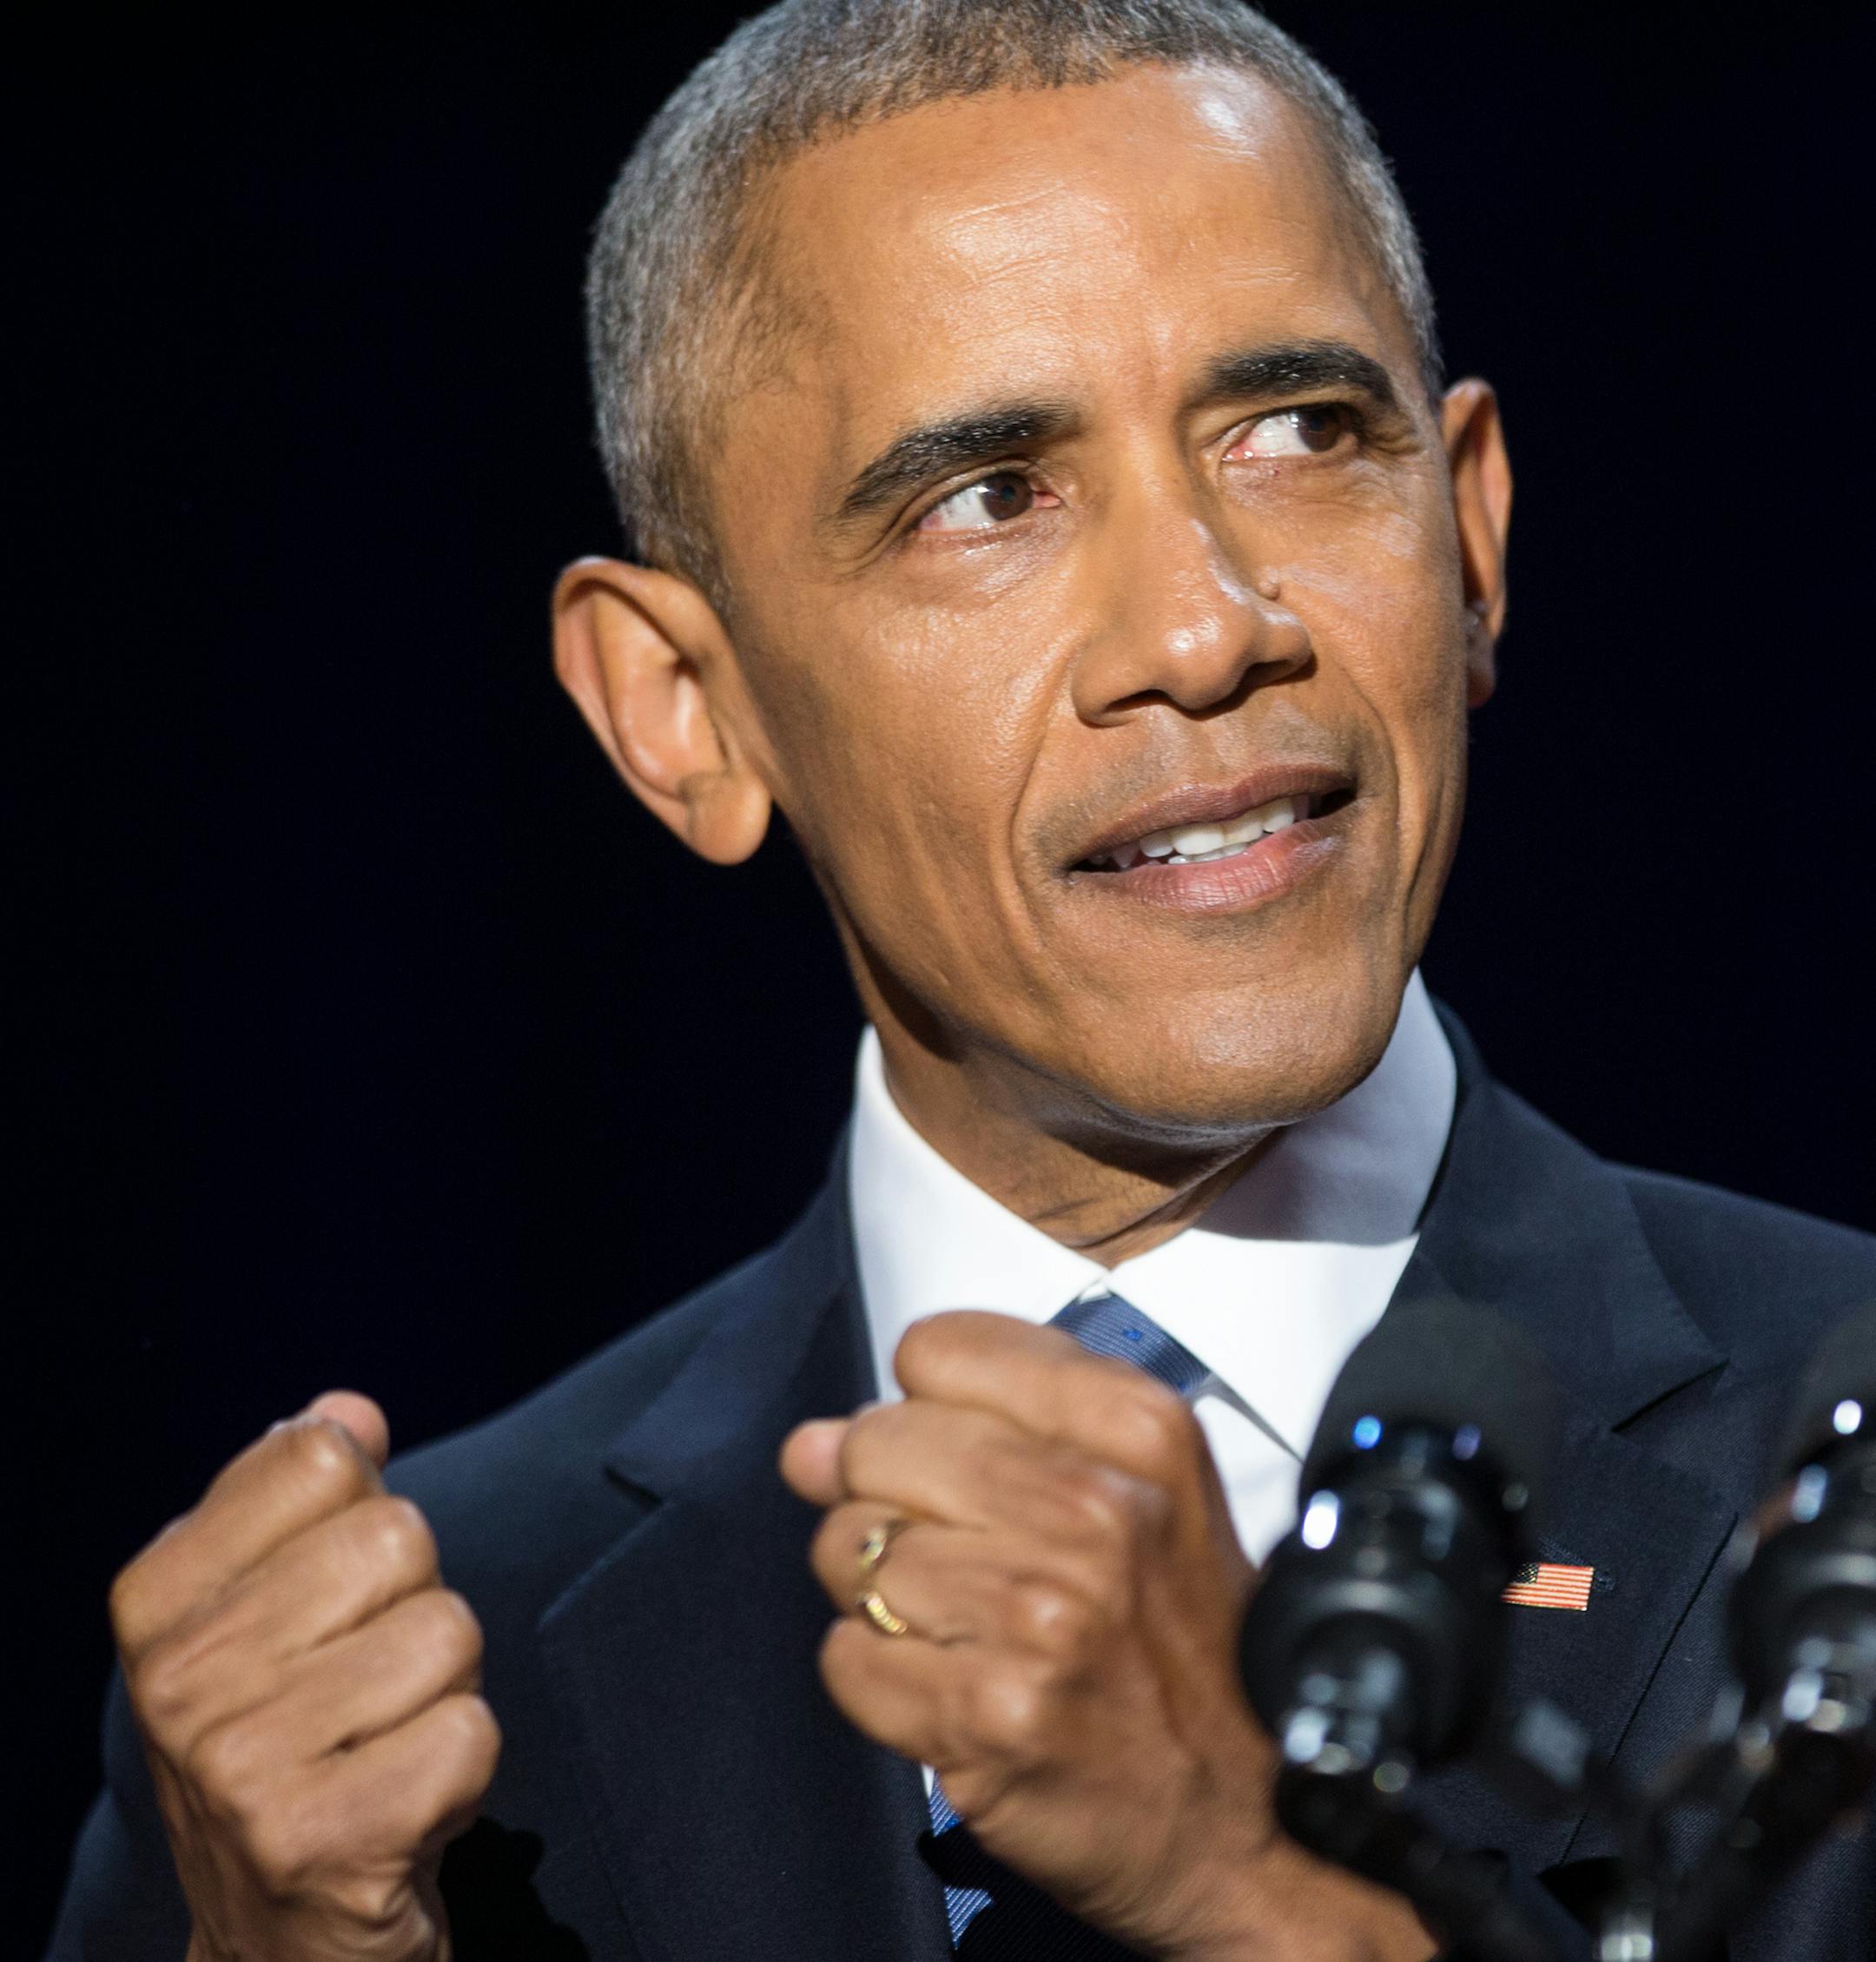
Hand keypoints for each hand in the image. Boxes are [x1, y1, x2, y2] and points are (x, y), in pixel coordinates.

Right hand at [109, 1393, 499, 1961]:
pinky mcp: (323, 1841)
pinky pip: (472, 1732)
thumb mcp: (274, 1615)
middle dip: (416, 1607)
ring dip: (447, 1690)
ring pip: (448, 1631)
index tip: (331, 1606)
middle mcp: (180, 1680)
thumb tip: (348, 1410)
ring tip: (385, 1746)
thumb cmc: (298, 1747)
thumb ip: (305, 1500)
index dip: (362, 1519)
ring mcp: (242, 1767)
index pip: (322, 1455)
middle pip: (399, 1538)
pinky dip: (466, 1768)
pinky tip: (407, 1806)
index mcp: (157, 1600)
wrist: (278, 1944)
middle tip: (370, 1690)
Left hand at [781, 1313, 1433, 1961]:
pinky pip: (846, 1658)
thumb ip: (977, 1427)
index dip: (930, 1410)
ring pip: (848, 1551)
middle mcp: (1096, 1508)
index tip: (968, 1463)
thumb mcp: (1134, 1488)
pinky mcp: (994, 1715)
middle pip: (873, 1444)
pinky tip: (952, 1690)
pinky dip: (879, 1681)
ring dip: (881, 1599)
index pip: (935, 1350)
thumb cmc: (1177, 1643)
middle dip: (886, 1502)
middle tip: (962, 1562)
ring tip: (965, 1632)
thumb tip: (812, 1442)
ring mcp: (1044, 1615)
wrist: (1248, 1818)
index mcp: (1138, 1427)